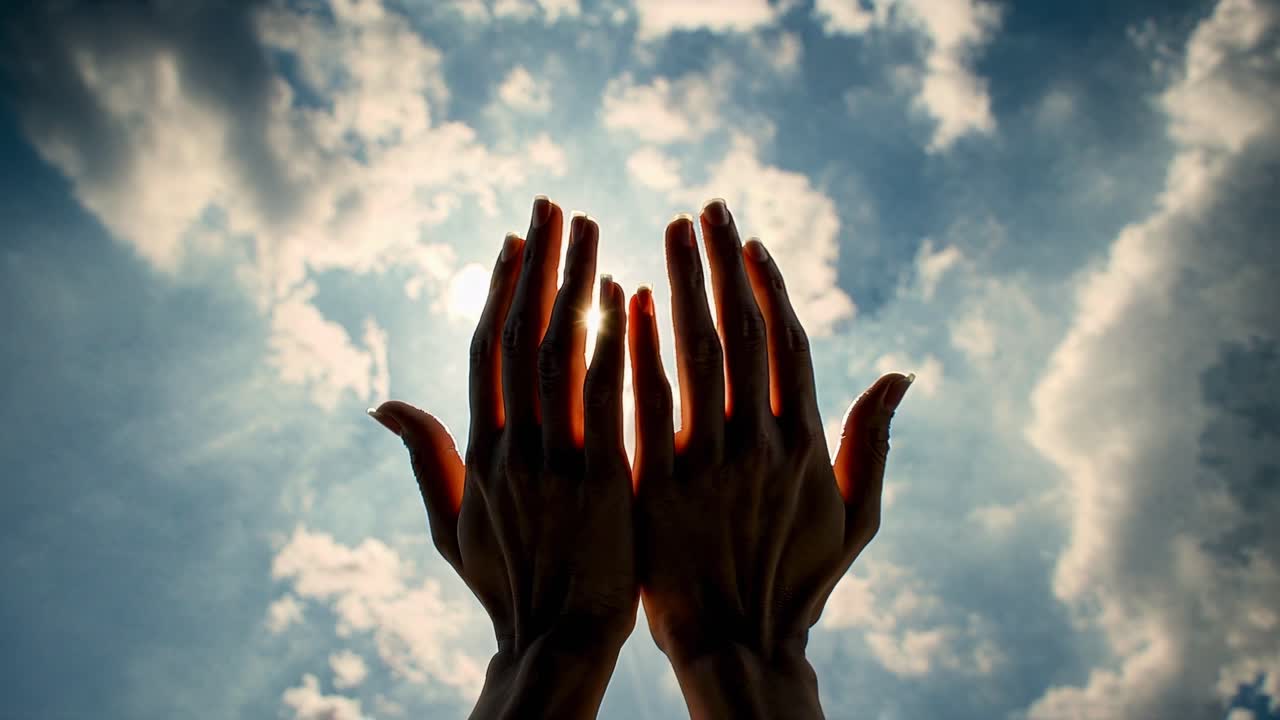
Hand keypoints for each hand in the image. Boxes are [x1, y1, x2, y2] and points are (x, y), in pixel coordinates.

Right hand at [370, 197, 635, 719]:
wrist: (555, 645)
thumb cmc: (508, 587)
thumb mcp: (449, 526)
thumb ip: (424, 458)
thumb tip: (382, 402)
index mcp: (480, 453)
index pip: (486, 352)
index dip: (501, 290)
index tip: (517, 240)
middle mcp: (512, 448)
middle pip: (521, 337)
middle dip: (539, 265)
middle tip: (556, 204)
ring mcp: (556, 464)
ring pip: (560, 356)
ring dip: (574, 285)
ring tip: (591, 227)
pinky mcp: (603, 483)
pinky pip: (607, 402)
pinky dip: (614, 345)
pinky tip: (628, 297)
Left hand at [626, 200, 912, 718]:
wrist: (739, 647)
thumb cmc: (798, 584)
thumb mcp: (856, 521)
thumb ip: (873, 445)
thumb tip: (900, 373)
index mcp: (807, 445)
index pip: (788, 343)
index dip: (768, 285)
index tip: (747, 241)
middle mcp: (762, 444)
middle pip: (742, 331)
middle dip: (721, 263)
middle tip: (701, 209)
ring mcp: (709, 464)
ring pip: (697, 354)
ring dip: (684, 284)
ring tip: (668, 232)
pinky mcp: (659, 487)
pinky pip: (647, 404)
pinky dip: (640, 347)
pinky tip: (628, 301)